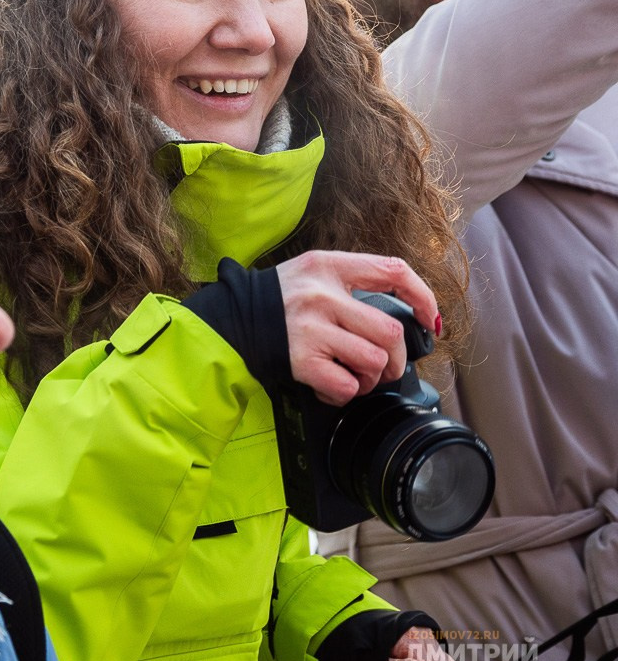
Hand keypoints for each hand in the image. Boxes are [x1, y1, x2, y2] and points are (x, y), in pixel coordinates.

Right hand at [275, 251, 438, 404]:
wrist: (231, 321)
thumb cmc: (276, 301)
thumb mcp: (310, 273)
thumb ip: (349, 283)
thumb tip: (403, 313)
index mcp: (328, 266)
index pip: (393, 271)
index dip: (423, 297)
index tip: (429, 319)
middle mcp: (322, 295)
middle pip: (390, 331)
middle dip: (395, 358)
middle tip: (384, 366)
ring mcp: (311, 329)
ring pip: (373, 361)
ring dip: (371, 378)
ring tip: (355, 377)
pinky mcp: (301, 360)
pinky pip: (345, 385)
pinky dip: (344, 393)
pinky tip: (331, 386)